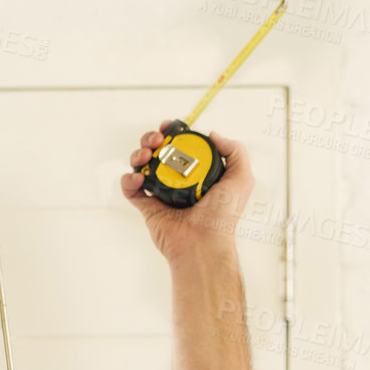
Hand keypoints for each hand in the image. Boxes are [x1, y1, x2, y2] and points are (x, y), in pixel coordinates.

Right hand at [119, 122, 254, 261]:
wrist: (203, 243)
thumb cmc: (223, 217)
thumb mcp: (242, 179)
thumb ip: (235, 152)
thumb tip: (213, 134)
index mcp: (198, 173)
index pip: (181, 146)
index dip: (174, 133)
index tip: (169, 126)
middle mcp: (178, 181)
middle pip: (157, 151)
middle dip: (152, 139)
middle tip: (156, 140)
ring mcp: (161, 194)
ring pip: (141, 165)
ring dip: (138, 154)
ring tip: (145, 156)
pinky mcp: (147, 207)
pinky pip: (130, 188)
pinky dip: (128, 179)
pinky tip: (138, 178)